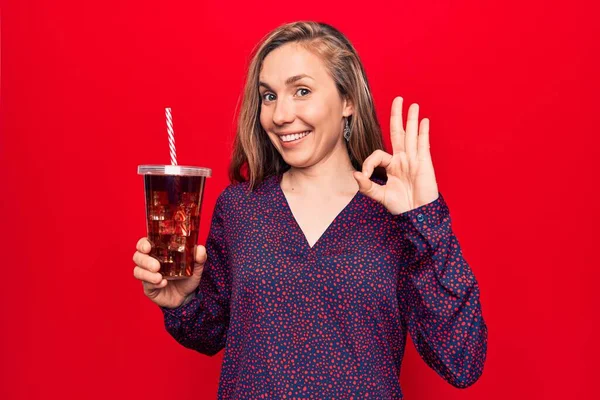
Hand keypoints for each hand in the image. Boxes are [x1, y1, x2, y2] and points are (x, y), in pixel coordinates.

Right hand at [132, 237, 205, 308]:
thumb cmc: (187, 276)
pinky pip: (146, 284)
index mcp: (159, 251)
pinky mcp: (148, 288)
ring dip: (147, 274)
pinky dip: (153, 283)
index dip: (143, 244)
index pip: (144, 244)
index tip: (148, 246)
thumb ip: (199, 257)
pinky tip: (163, 283)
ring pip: (138, 271)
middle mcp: (150, 262)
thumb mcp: (196, 266)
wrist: (187, 296)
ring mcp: (147, 275)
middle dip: (144, 260)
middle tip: (156, 265)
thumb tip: (200, 249)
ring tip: (159, 277)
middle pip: (137, 257)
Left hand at [354, 97, 438, 214]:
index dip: (368, 163)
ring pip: (412, 135)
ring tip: (413, 105)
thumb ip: (367, 186)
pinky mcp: (424, 163)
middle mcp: (403, 159)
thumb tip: (355, 174)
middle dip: (397, 116)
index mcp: (392, 166)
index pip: (378, 154)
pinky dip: (423, 133)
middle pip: (399, 133)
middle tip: (398, 99)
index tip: (364, 176)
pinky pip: (423, 145)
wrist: (418, 214)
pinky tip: (424, 121)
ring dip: (412, 119)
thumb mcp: (379, 196)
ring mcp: (414, 160)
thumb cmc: (401, 206)